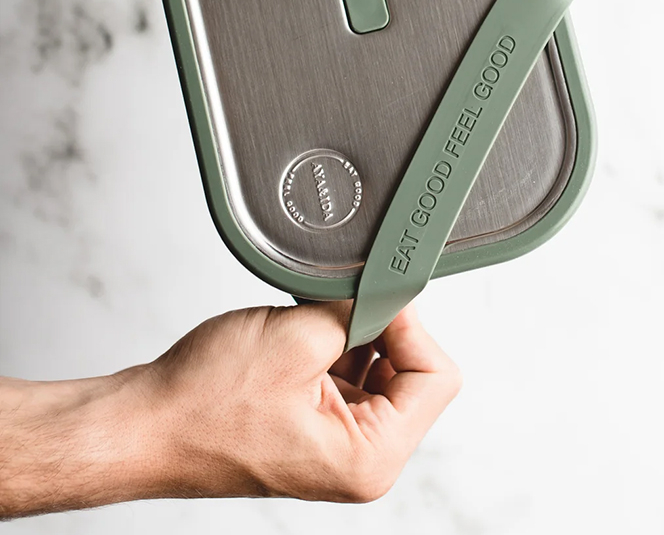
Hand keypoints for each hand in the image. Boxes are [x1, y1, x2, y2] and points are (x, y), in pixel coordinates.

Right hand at [0, 302, 460, 516]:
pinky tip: (299, 335)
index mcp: (369, 457)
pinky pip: (350, 371)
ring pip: (381, 365)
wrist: (142, 424)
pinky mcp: (318, 423)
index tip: (379, 295)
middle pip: (413, 370)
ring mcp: (339, 442)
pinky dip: (333, 343)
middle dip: (381, 328)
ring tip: (306, 327)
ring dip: (352, 333)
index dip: (412, 325)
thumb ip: (359, 310)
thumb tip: (392, 288)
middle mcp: (362, 458)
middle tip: (341, 304)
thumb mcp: (297, 339)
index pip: (438, 377)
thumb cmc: (201, 403)